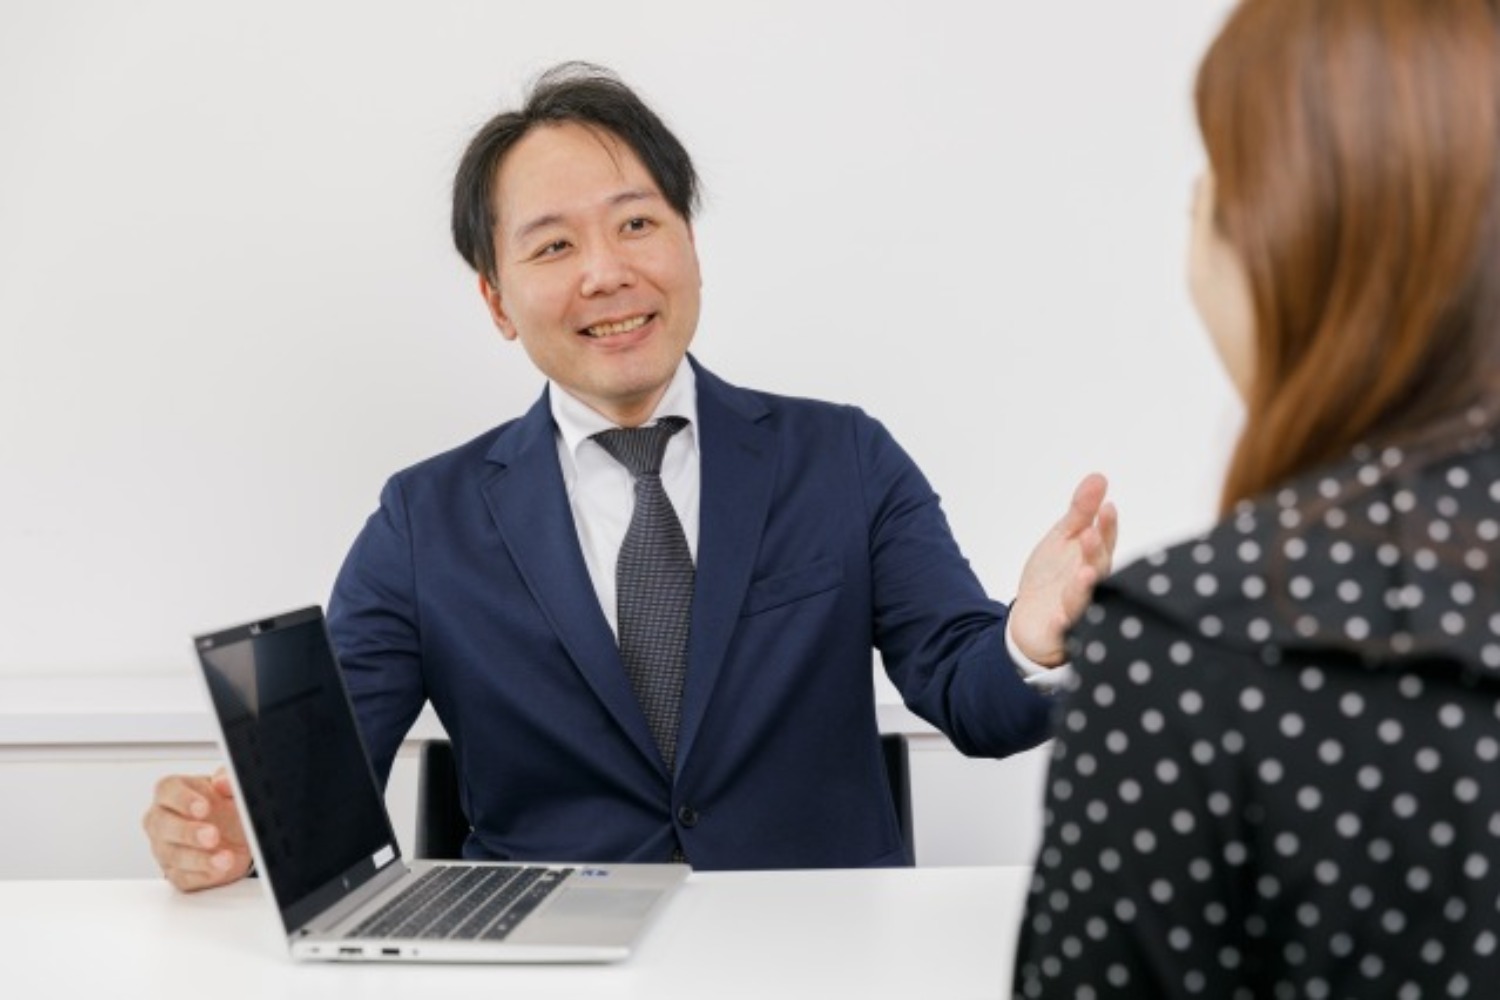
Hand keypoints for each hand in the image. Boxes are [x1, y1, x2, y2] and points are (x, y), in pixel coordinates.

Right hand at [142, 768, 252, 892]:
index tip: (204, 807)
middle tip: (212, 836)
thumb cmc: (224, 808)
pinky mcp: (175, 872)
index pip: (167, 790)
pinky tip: (219, 869)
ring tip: (225, 858)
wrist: (235, 836)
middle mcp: (161, 819)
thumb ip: (229, 780)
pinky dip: (203, 873)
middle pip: (163, 825)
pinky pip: (183, 876)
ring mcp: (164, 847)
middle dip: (189, 832)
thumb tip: (223, 781)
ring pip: (173, 854)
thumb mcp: (231, 790)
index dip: (183, 799)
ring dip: (200, 858)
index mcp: (172, 792)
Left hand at [1009, 473, 1117, 666]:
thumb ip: (1080, 512)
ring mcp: (1077, 610)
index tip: (1107, 508)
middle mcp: (1090, 586)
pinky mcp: (1061, 633)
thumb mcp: (1062, 539)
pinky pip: (1064, 631)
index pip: (1104, 541)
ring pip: (1084, 599)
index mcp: (1092, 560)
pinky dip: (1063, 625)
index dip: (1107, 527)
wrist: (1031, 620)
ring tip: (1084, 573)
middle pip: (1097, 568)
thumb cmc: (1054, 578)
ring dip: (1084, 587)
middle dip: (1095, 553)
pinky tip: (1059, 618)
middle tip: (1089, 535)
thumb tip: (1099, 476)